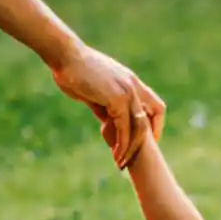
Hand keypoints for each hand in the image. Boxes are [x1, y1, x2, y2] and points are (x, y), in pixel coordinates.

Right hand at [52, 44, 165, 166]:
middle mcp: (133, 86)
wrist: (65, 56)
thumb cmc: (74, 71)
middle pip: (152, 118)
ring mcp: (127, 91)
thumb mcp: (95, 91)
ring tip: (121, 163)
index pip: (155, 105)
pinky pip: (124, 127)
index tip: (147, 141)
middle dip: (145, 141)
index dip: (155, 125)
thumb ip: (105, 106)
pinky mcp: (117, 98)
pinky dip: (121, 143)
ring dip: (132, 148)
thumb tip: (108, 122)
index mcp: (130, 82)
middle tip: (134, 158)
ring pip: (140, 126)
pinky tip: (115, 154)